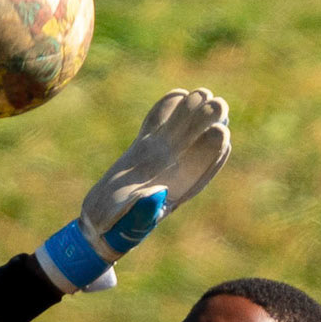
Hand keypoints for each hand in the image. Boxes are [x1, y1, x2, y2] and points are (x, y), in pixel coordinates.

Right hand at [36, 89, 230, 293]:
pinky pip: (159, 121)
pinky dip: (168, 106)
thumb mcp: (128, 224)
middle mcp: (177, 167)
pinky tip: (176, 97)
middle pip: (201, 136)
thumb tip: (158, 193)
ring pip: (184, 123)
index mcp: (181, 185)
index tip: (218, 131)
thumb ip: (143, 213)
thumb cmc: (117, 227)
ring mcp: (161, 153)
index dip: (215, 143)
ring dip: (193, 107)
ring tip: (197, 95)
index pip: (208, 159)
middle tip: (213, 103)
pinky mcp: (144, 145)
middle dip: (209, 118)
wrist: (101, 223)